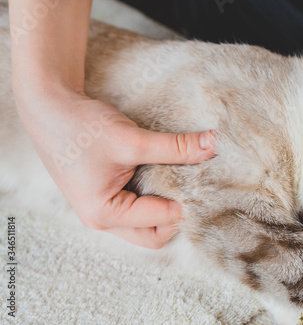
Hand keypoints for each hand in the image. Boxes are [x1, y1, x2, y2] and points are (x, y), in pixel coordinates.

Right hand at [18, 90, 214, 248]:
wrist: (48, 108)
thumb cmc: (82, 126)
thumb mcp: (132, 139)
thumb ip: (175, 147)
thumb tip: (213, 145)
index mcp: (104, 213)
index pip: (160, 222)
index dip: (186, 203)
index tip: (205, 181)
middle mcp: (101, 219)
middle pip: (153, 234)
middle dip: (176, 214)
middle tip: (192, 186)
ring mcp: (101, 210)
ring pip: (145, 224)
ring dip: (164, 206)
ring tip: (179, 180)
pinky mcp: (104, 197)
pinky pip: (136, 209)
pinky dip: (153, 197)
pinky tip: (163, 176)